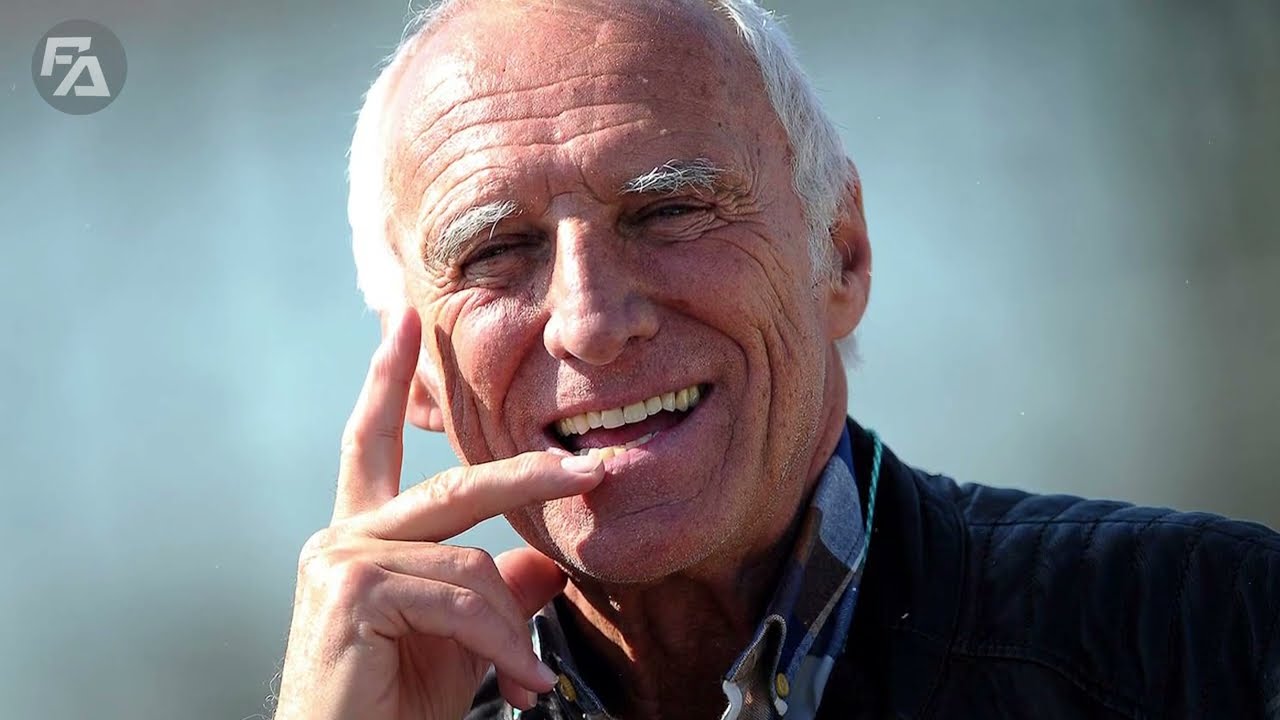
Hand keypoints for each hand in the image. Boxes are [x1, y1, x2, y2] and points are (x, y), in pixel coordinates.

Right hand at [273, 308, 603, 719]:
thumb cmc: (394, 705)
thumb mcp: (462, 641)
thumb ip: (496, 595)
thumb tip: (545, 565)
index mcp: (364, 537)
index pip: (374, 442)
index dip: (389, 381)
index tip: (405, 323)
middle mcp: (343, 538)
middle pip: (452, 485)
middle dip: (529, 474)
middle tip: (596, 467)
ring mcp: (341, 560)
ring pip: (469, 564)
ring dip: (512, 631)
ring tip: (531, 683)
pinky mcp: (351, 590)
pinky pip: (460, 597)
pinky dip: (500, 644)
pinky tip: (514, 684)